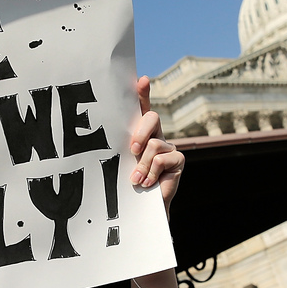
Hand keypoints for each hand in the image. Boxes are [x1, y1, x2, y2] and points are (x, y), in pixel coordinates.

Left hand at [130, 76, 183, 213]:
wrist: (143, 207)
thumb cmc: (129, 183)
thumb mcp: (122, 163)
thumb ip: (120, 147)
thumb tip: (107, 138)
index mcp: (140, 133)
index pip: (141, 108)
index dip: (143, 93)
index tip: (141, 80)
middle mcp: (156, 135)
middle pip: (151, 118)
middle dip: (140, 132)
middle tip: (131, 150)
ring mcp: (169, 147)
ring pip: (154, 144)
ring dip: (142, 165)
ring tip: (136, 180)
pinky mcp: (178, 159)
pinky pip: (162, 159)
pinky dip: (151, 172)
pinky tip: (147, 183)